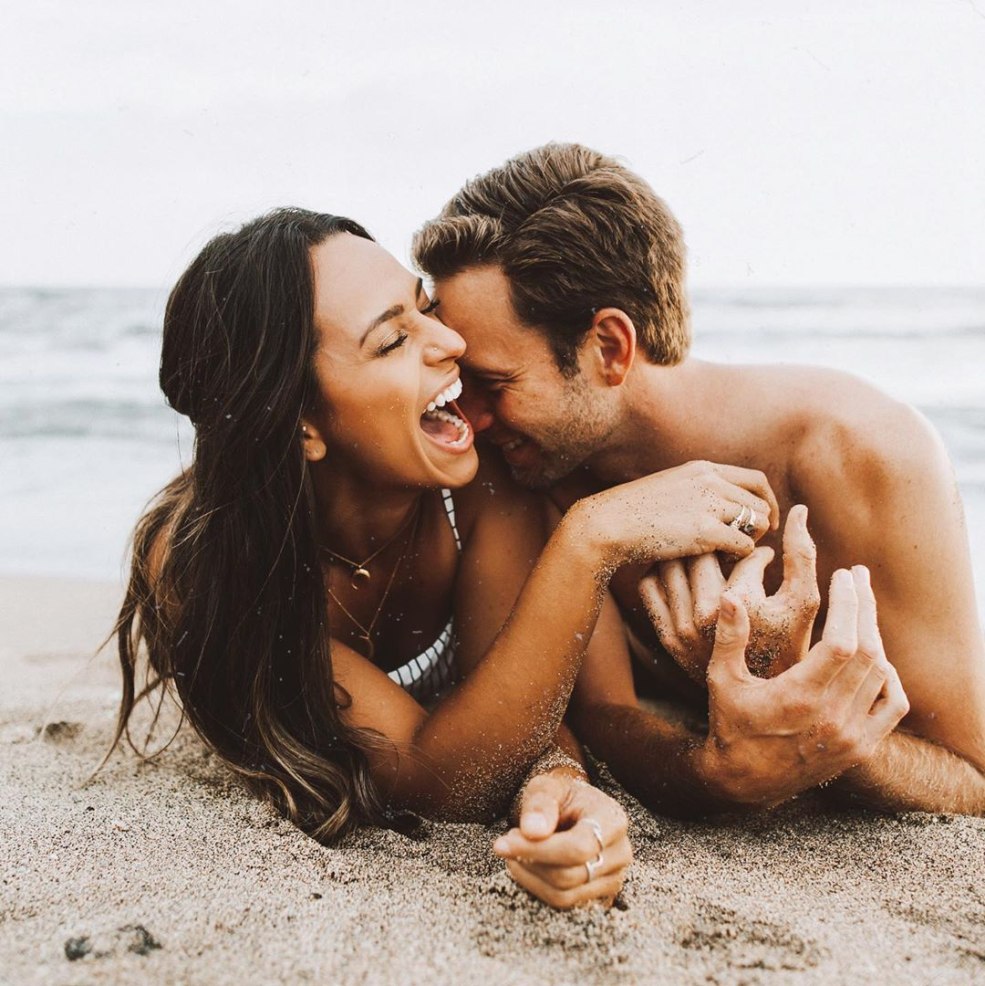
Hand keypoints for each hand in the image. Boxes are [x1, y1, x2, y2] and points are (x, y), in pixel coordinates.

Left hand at [493, 771, 631, 909]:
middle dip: (530, 861)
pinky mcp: (598, 896)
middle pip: (570, 875)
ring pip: (564, 895)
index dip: (539, 849)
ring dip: (530, 876)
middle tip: (506, 842)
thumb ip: (540, 804)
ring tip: (514, 851)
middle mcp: (620, 852)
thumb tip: (532, 831)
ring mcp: (612, 878)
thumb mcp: (548, 787)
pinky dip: (537, 887)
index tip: (504, 841)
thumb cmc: (561, 795)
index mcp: (613, 820)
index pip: (578, 848)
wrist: (574, 807)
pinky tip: (526, 866)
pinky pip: (563, 904)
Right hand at [575, 460, 778, 570]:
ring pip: (758, 522)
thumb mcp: (670, 489)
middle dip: (762, 526)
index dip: (767, 502)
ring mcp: (709, 503)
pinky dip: (740, 556)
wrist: (607, 524)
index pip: (755, 480)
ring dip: (751, 541)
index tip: (764, 521)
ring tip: (733, 554)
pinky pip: (744, 544)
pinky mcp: (705, 530)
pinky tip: (723, 563)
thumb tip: (717, 506)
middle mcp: (710, 481)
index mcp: (703, 469)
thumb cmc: (633, 513)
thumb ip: (696, 491)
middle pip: (760, 502)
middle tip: (750, 545)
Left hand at [640, 504, 819, 682]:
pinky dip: (662, 575)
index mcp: (739, 605)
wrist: (761, 704)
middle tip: (729, 550)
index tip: (764, 557)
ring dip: (688, 554)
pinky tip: (685, 579)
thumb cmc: (788, 649)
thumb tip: (798, 510)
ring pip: (670, 565)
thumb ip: (803, 555)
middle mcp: (706, 617)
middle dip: (717, 544)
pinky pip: (649, 588)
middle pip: (700, 551)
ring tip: (707, 559)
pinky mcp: (666, 638)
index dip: (757, 551)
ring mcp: (681, 629)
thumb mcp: (803, 605)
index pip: (742, 554)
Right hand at [697, 565, 909, 806]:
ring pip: (882, 673)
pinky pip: (892, 703)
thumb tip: (732, 594)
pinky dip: (888, 675)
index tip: (841, 575)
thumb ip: (730, 636)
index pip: (841, 642)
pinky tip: (872, 655)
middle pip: (868, 650)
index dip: (848, 604)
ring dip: (874, 634)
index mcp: (799, 698)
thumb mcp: (723, 680)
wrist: (745, 782)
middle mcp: (832, 717)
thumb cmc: (730, 725)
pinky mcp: (861, 747)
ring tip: (861, 607)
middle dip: (864, 606)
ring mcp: (851, 735)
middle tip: (857, 575)